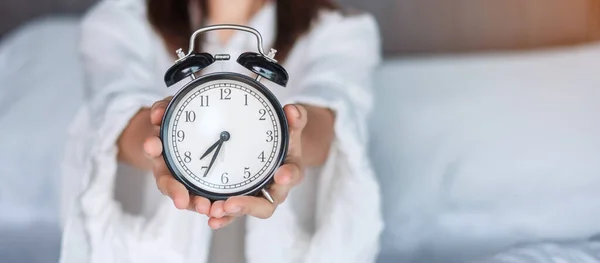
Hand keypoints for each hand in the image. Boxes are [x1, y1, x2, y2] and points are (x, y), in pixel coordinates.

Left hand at [143, 96, 307, 228]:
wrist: (269, 146)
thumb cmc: (281, 138)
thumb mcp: (289, 125)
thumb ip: (294, 118)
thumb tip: (293, 110)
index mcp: (288, 171)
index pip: (291, 175)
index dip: (288, 176)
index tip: (281, 175)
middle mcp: (270, 190)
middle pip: (263, 206)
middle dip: (245, 207)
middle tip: (230, 204)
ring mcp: (250, 196)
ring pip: (238, 210)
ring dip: (224, 213)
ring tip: (210, 210)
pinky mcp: (230, 196)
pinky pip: (220, 206)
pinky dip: (209, 208)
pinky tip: (195, 206)